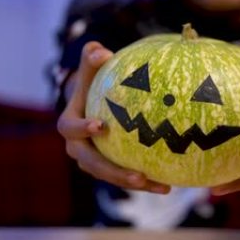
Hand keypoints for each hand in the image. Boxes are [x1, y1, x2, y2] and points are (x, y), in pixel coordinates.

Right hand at [57, 41, 170, 193]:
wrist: (95, 107)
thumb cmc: (95, 84)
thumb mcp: (92, 70)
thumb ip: (92, 58)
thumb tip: (101, 51)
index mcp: (70, 125)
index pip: (71, 129)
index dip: (82, 129)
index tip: (100, 127)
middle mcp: (78, 149)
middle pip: (93, 165)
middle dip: (114, 173)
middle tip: (138, 176)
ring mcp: (93, 162)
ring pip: (112, 177)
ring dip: (135, 184)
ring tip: (161, 187)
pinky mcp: (109, 170)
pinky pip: (126, 178)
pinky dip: (146, 183)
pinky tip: (168, 185)